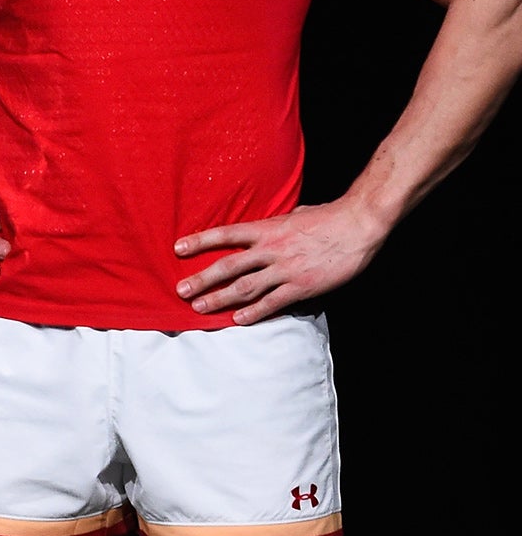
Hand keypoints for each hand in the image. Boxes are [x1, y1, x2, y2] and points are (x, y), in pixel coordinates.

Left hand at [174, 201, 384, 324]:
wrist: (358, 226)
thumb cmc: (326, 217)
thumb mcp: (292, 215)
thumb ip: (272, 227)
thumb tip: (260, 231)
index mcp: (266, 229)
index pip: (225, 234)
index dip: (200, 241)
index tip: (178, 248)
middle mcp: (271, 249)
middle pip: (228, 266)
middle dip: (202, 279)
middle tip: (180, 289)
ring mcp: (285, 269)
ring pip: (245, 287)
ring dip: (220, 298)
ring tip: (199, 307)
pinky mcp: (302, 286)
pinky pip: (273, 302)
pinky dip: (254, 312)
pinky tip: (238, 320)